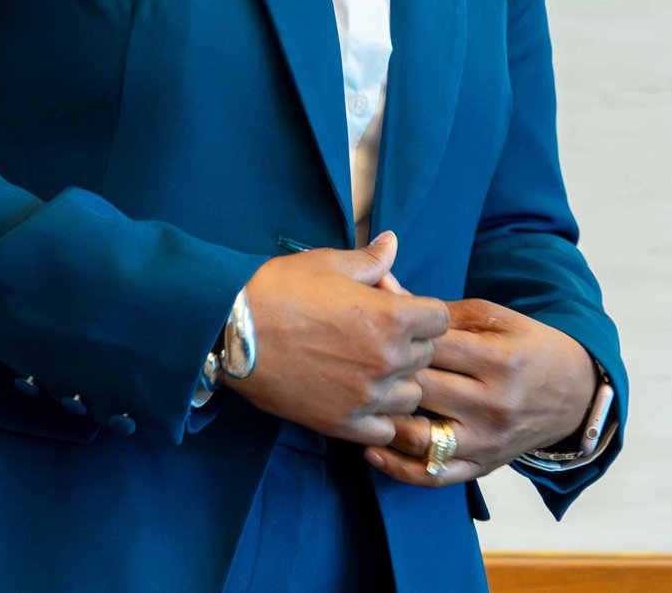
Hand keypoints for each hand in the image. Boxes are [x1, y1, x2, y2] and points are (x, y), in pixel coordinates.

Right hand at [226, 231, 450, 445]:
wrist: (231, 331)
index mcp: (391, 317)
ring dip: (398, 382)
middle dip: (410, 343)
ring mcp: (367, 396)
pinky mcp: (343, 423)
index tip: (399, 310)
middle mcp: (388, 359)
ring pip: (411, 395)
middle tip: (375, 335)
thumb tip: (393, 242)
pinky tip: (360, 399)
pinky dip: (380, 417)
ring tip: (368, 369)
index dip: (422, 312)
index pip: (440, 319)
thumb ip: (370, 260)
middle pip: (427, 356)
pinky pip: (385, 429)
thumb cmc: (279, 289)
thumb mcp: (327, 263)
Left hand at [362, 297, 596, 486]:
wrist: (573, 395)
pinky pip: (434, 475)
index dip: (396, 336)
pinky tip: (372, 449)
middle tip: (353, 363)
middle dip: (385, 376)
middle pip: (422, 390)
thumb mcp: (494, 318)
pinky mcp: (483, 466)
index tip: (368, 328)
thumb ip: (438, 310)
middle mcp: (493, 404)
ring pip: (421, 437)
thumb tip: (385, 287)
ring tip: (356, 404)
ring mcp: (487, 440)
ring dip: (384, 422)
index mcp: (499, 360)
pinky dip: (399, 468)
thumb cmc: (527, 347)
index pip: (433, 347)